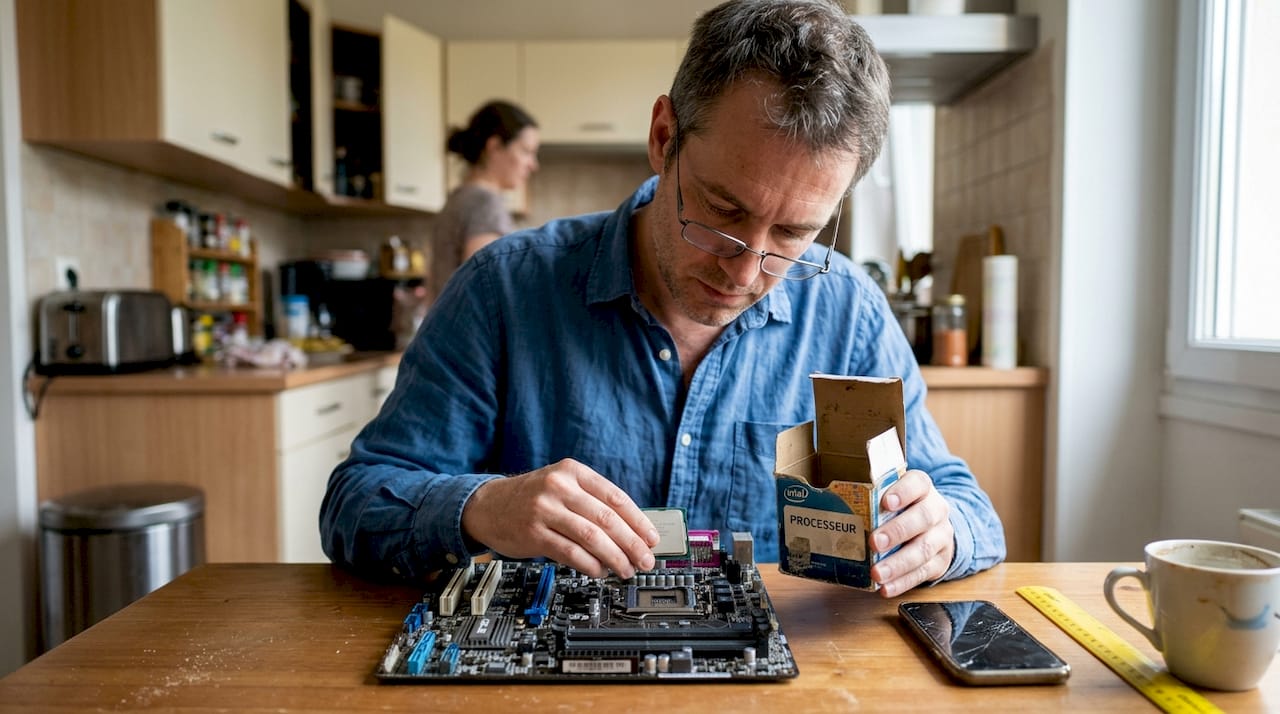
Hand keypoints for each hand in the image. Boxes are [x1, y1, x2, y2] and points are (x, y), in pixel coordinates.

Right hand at [460, 458, 660, 578]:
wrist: (487, 505)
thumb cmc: (532, 498)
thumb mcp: (562, 486)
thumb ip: (592, 502)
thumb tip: (632, 532)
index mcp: (573, 471)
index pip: (616, 497)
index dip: (639, 521)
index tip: (653, 539)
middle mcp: (559, 487)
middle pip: (607, 518)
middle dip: (632, 543)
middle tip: (645, 560)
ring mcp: (545, 509)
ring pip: (592, 537)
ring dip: (614, 557)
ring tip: (625, 569)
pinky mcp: (534, 533)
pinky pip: (570, 553)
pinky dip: (590, 565)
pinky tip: (599, 571)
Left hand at [868, 469, 954, 597]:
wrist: (935, 529)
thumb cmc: (904, 510)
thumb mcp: (894, 497)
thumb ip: (872, 498)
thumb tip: (831, 502)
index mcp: (922, 489)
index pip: (917, 483)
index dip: (903, 492)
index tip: (886, 502)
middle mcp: (936, 510)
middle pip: (922, 517)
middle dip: (897, 531)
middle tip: (874, 542)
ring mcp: (940, 537)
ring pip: (924, 549)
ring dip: (898, 564)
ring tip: (877, 573)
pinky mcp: (940, 561)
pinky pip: (923, 573)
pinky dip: (903, 582)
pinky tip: (886, 588)